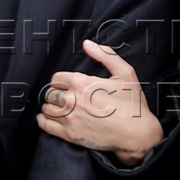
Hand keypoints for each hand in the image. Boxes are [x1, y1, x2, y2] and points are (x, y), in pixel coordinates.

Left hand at [37, 40, 163, 165]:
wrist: (136, 133)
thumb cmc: (132, 104)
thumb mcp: (124, 72)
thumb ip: (105, 55)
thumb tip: (88, 44)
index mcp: (82, 83)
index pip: (56, 78)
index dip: (62, 80)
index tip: (67, 84)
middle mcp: (72, 100)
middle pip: (50, 93)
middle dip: (56, 93)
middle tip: (64, 96)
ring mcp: (69, 118)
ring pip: (47, 109)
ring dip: (51, 107)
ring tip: (59, 107)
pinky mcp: (70, 134)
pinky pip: (46, 125)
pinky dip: (43, 121)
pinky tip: (48, 118)